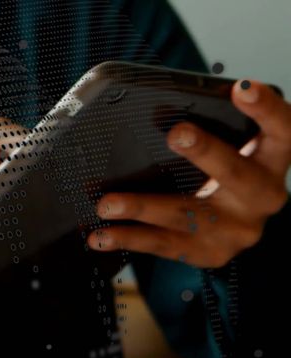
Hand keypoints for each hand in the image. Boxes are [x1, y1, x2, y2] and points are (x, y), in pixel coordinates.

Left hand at [89, 80, 290, 267]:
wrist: (232, 226)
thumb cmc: (224, 173)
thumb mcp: (231, 147)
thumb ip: (212, 125)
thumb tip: (156, 103)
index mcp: (271, 160)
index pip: (282, 129)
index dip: (265, 108)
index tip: (242, 88)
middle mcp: (262, 196)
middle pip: (237, 173)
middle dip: (206, 152)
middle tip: (177, 134)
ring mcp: (237, 229)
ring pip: (188, 216)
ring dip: (143, 207)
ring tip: (107, 203)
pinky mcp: (209, 252)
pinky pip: (164, 245)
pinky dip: (129, 239)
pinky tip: (101, 236)